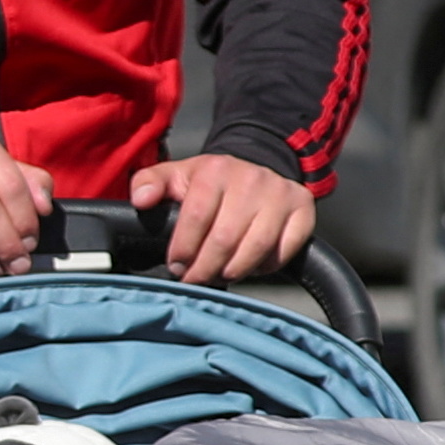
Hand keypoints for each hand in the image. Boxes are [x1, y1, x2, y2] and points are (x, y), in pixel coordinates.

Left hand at [133, 151, 319, 282]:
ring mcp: (280, 194)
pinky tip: (248, 266)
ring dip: (232, 271)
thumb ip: (148, 183)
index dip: (183, 249)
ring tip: (219, 275)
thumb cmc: (210, 181)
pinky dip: (264, 267)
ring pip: (255, 249)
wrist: (255, 165)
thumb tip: (141, 199)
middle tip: (195, 278)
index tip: (177, 266)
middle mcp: (251, 179)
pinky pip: (283, 252)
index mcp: (215, 170)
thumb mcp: (175, 176)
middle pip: (224, 239)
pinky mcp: (303, 210)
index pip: (195, 218)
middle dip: (204, 268)